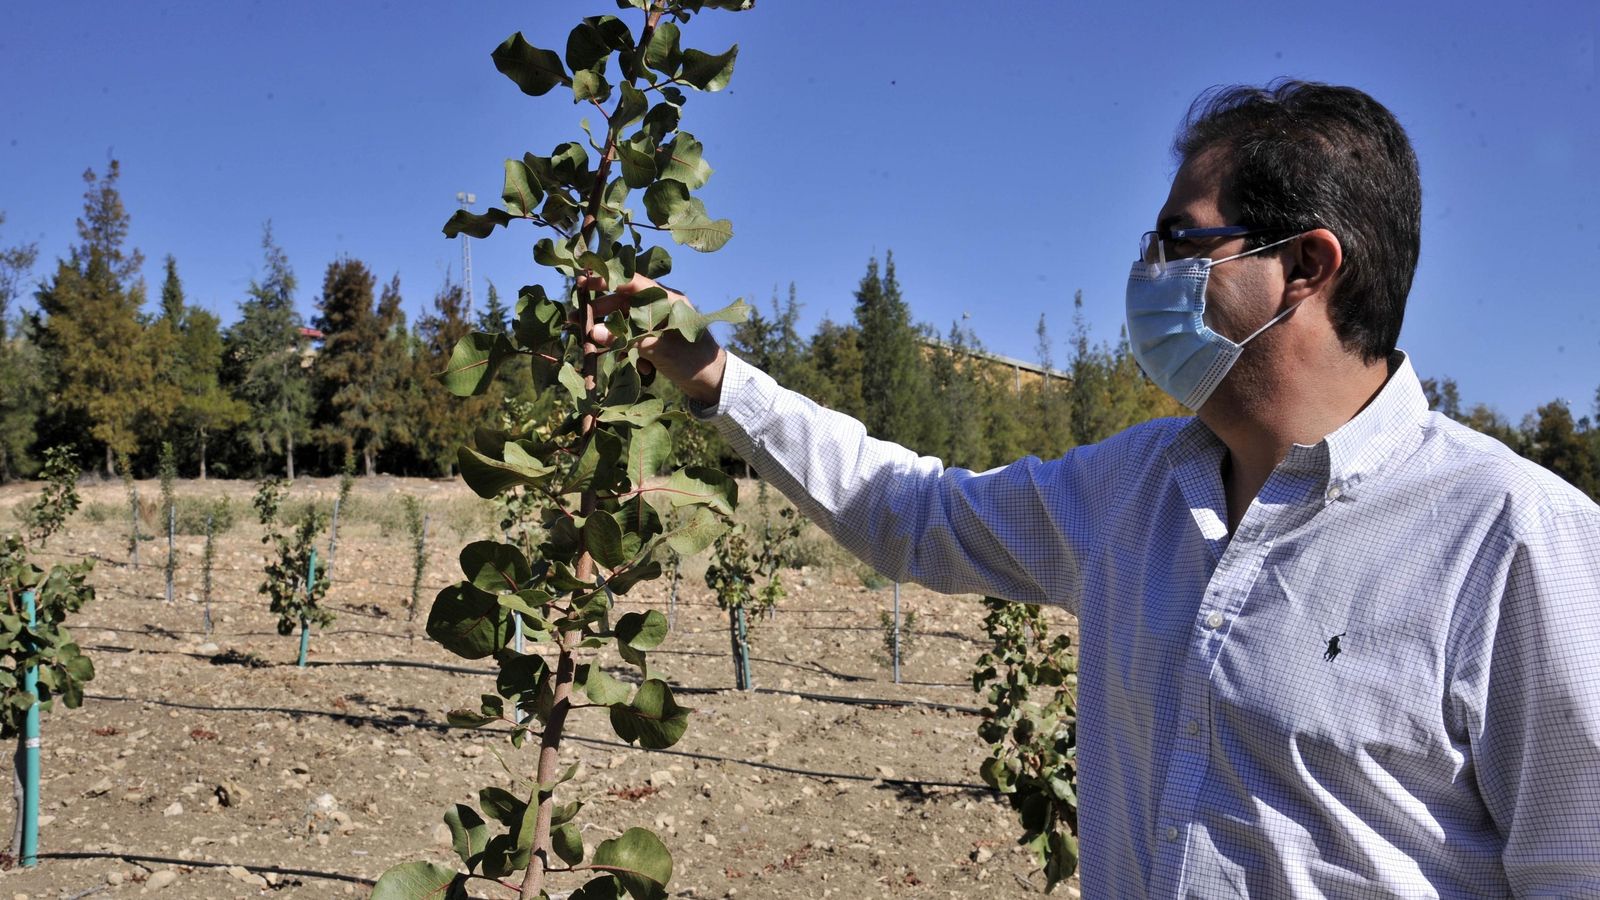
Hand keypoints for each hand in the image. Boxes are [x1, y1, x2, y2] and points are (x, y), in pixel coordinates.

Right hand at [576, 272, 726, 406]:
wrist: (713, 384)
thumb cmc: (693, 362)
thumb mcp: (659, 349)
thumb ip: (626, 340)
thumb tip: (593, 334)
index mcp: (667, 299)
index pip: (632, 282)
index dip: (606, 280)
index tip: (583, 284)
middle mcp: (661, 308)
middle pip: (624, 302)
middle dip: (600, 312)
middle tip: (576, 319)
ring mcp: (658, 324)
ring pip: (625, 322)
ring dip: (609, 333)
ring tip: (588, 343)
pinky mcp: (656, 341)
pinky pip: (633, 339)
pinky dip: (625, 349)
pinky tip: (624, 364)